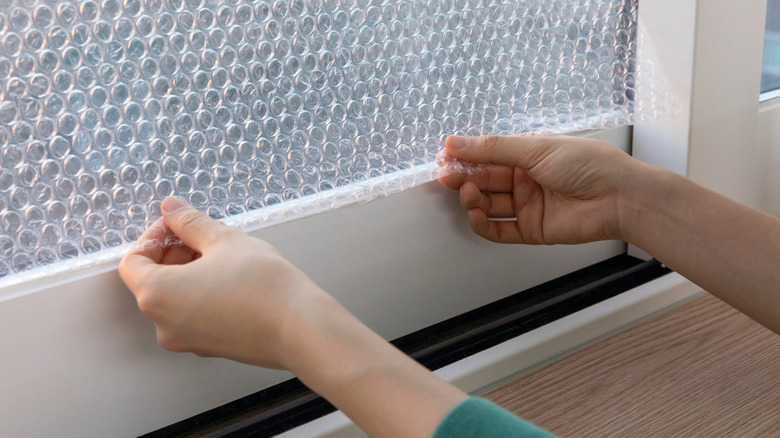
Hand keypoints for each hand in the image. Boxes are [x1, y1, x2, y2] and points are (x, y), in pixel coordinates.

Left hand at [120, 198, 466, 437]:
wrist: (302, 328)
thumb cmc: (264, 286)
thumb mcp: (224, 240)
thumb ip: (190, 222)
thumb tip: (171, 209)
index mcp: (156, 295)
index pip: (133, 261)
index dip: (154, 236)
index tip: (178, 224)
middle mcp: (164, 324)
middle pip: (152, 281)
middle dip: (173, 253)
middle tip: (203, 235)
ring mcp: (187, 341)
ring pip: (175, 298)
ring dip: (190, 272)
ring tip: (224, 255)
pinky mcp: (210, 347)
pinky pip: (194, 315)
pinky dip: (203, 294)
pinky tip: (233, 279)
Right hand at [438, 134, 644, 244]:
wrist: (619, 197)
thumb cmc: (588, 165)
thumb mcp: (536, 147)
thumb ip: (493, 148)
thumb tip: (456, 142)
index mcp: (528, 154)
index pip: (487, 156)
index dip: (465, 157)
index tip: (445, 158)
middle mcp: (525, 179)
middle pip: (485, 180)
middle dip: (465, 178)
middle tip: (448, 177)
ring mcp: (528, 205)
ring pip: (489, 205)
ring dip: (473, 200)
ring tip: (470, 195)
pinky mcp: (532, 229)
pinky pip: (500, 230)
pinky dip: (484, 224)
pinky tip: (476, 215)